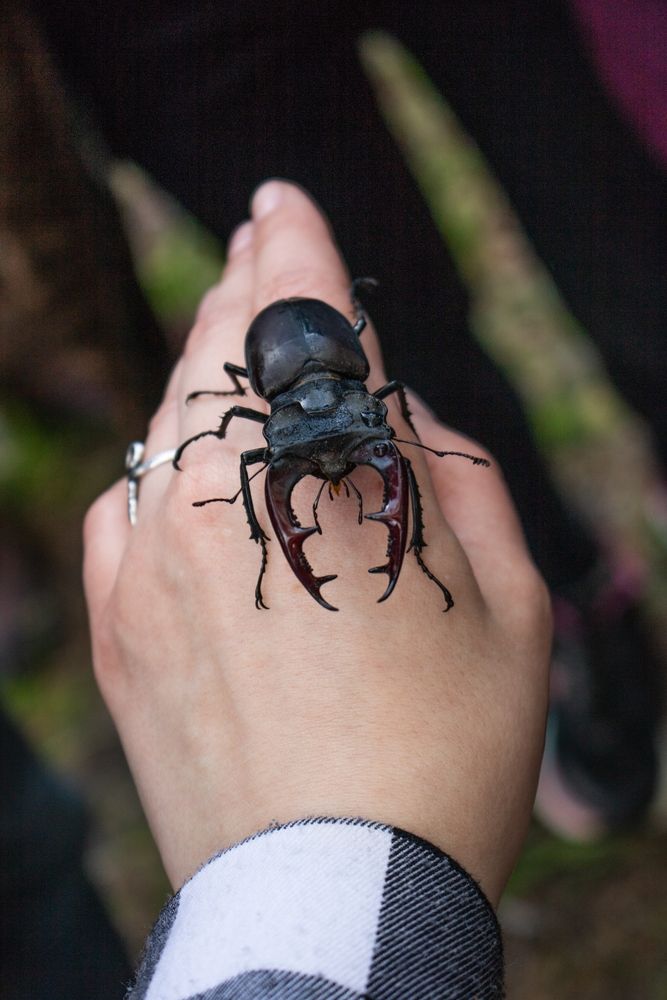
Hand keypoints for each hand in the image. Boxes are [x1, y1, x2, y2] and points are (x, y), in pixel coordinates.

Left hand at [83, 181, 550, 903]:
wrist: (337, 900)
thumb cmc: (447, 755)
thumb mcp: (505, 603)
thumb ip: (450, 473)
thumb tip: (395, 403)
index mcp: (335, 485)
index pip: (305, 326)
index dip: (298, 255)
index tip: (285, 208)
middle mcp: (219, 501)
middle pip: (219, 354)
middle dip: (242, 287)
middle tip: (256, 240)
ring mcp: (147, 562)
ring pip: (168, 422)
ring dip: (202, 370)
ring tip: (231, 333)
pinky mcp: (114, 623)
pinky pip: (128, 507)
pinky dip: (161, 468)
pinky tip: (186, 462)